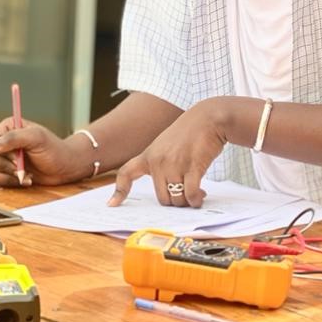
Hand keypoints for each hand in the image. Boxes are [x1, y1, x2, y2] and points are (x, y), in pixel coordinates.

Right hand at [0, 117, 86, 187]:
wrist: (64, 168)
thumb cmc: (54, 150)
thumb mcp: (37, 138)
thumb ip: (14, 138)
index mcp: (7, 127)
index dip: (2, 153)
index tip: (18, 159)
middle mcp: (2, 140)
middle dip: (4, 166)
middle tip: (21, 168)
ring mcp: (2, 156)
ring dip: (6, 176)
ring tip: (24, 174)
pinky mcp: (4, 170)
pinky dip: (9, 182)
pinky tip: (24, 179)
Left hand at [109, 99, 227, 207]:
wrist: (209, 117)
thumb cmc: (191, 132)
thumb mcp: (166, 144)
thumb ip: (162, 164)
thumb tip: (171, 192)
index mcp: (149, 155)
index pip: (126, 173)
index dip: (119, 191)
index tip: (112, 204)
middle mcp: (158, 161)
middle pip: (162, 198)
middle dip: (176, 200)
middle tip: (186, 194)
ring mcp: (174, 164)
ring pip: (177, 199)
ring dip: (188, 201)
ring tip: (196, 193)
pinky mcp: (192, 167)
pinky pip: (190, 194)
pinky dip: (196, 199)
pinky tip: (201, 195)